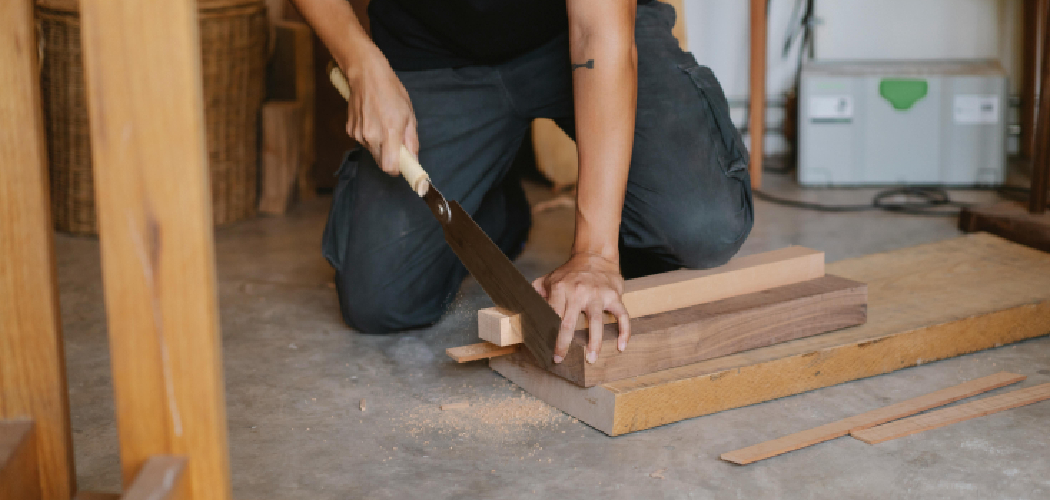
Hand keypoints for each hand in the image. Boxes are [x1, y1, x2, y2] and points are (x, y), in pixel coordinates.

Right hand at [337, 44, 418, 175]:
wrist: (366, 74)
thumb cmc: (391, 91)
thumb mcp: (409, 114)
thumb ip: (411, 140)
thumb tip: (413, 159)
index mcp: (389, 132)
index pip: (390, 167)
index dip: (398, 169)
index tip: (403, 165)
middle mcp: (371, 136)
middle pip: (381, 163)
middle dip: (391, 158)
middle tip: (396, 142)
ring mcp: (358, 134)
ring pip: (372, 152)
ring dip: (380, 146)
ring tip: (383, 125)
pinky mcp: (350, 131)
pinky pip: (363, 142)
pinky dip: (370, 137)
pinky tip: (372, 121)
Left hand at [532, 253, 630, 364]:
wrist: (595, 256)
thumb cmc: (570, 273)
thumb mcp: (549, 278)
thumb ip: (536, 293)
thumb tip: (523, 310)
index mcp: (560, 288)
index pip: (552, 316)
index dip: (550, 335)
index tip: (549, 351)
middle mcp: (579, 291)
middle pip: (570, 322)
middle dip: (564, 344)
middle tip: (561, 359)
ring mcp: (598, 294)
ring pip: (596, 322)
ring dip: (594, 343)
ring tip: (591, 359)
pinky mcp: (614, 295)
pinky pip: (622, 315)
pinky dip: (624, 332)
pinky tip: (621, 347)